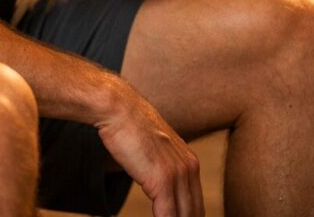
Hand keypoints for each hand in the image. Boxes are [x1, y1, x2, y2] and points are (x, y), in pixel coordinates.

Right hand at [96, 83, 203, 216]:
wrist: (117, 107)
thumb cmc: (126, 126)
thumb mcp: (151, 148)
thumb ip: (159, 167)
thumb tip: (153, 181)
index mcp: (189, 163)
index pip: (196, 206)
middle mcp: (189, 169)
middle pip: (194, 214)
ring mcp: (177, 175)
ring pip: (184, 216)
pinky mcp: (162, 180)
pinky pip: (168, 216)